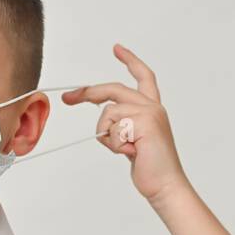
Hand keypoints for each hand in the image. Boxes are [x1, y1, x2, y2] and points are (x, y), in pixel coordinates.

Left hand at [61, 43, 190, 203]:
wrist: (166, 185)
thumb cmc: (150, 167)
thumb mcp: (132, 141)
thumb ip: (122, 126)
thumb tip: (102, 120)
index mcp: (152, 108)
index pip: (143, 77)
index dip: (130, 61)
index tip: (117, 49)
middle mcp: (153, 107)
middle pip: (114, 89)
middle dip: (88, 93)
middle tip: (68, 98)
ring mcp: (150, 113)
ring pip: (108, 113)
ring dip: (108, 136)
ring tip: (126, 151)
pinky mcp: (145, 123)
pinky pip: (112, 129)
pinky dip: (115, 145)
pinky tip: (132, 153)